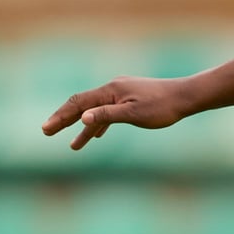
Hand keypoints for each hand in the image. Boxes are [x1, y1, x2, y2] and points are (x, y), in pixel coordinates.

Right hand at [41, 76, 193, 149]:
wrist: (187, 97)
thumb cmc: (163, 106)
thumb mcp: (134, 114)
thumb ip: (107, 116)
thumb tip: (82, 118)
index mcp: (111, 90)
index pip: (78, 103)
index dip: (60, 116)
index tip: (46, 129)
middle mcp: (113, 87)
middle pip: (82, 104)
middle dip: (64, 118)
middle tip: (46, 132)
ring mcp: (122, 92)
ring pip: (96, 109)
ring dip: (83, 126)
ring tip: (72, 146)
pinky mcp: (131, 98)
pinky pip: (109, 111)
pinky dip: (99, 123)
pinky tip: (96, 136)